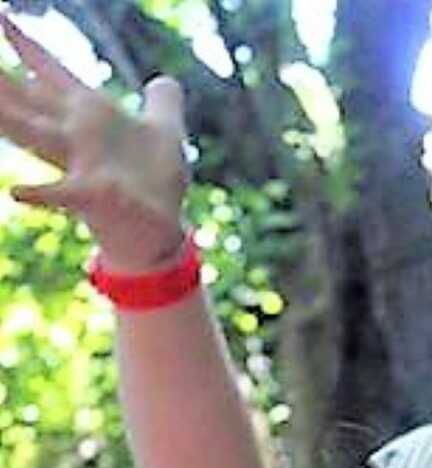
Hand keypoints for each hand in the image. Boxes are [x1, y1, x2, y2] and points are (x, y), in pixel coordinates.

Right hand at [0, 12, 188, 269]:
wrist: (161, 233)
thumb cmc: (158, 185)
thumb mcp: (165, 132)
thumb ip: (162, 103)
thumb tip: (163, 82)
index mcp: (90, 113)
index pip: (49, 70)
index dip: (24, 44)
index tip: (1, 15)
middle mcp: (75, 135)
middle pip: (26, 97)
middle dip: (1, 80)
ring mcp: (79, 164)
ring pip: (32, 134)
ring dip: (7, 119)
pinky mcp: (92, 196)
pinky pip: (60, 194)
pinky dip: (39, 194)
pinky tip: (15, 191)